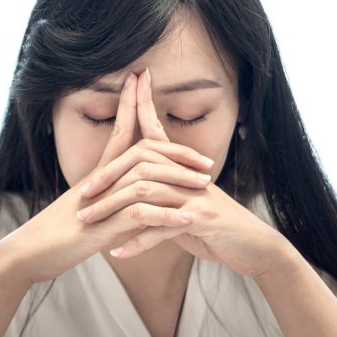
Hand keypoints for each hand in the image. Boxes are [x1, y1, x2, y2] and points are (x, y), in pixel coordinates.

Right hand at [0, 71, 212, 285]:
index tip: (141, 78)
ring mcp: (101, 202)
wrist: (28, 253)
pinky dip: (167, 217)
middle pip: (141, 151)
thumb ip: (107, 200)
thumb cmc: (55, 233)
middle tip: (206, 159)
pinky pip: (140, 215)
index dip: (131, 103)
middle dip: (174, 149)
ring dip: (178, 181)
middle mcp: (99, 182)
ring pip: (145, 180)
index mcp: (96, 176)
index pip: (119, 132)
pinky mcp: (102, 226)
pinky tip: (189, 219)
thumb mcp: (86, 211)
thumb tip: (129, 196)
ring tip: (205, 188)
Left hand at [77, 69, 291, 278]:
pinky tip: (117, 252)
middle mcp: (189, 176)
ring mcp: (196, 196)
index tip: (129, 85)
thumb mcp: (187, 207)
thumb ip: (164, 195)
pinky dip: (138, 241)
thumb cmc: (217, 229)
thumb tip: (135, 192)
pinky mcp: (201, 219)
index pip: (156, 133)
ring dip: (113, 210)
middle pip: (140, 164)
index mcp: (184, 169)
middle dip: (108, 177)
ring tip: (89, 223)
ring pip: (145, 195)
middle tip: (82, 193)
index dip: (143, 107)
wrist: (254, 248)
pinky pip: (162, 228)